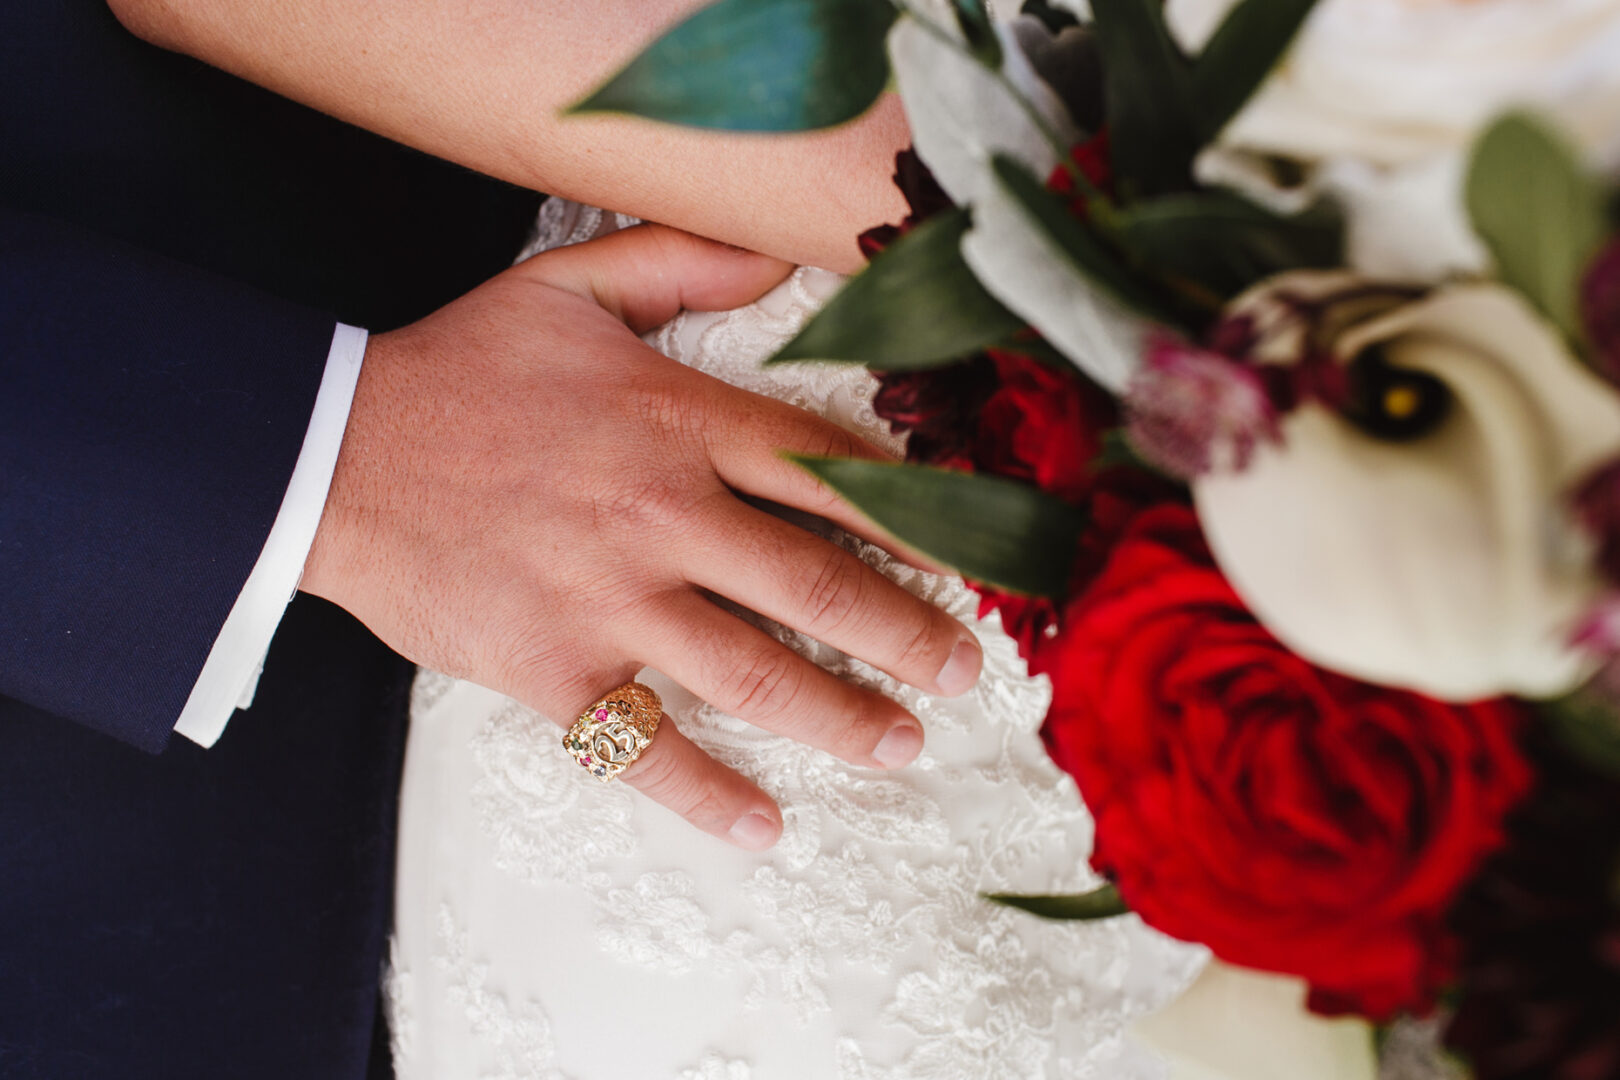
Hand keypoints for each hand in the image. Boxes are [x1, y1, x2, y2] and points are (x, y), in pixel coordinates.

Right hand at [301, 225, 982, 849]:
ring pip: (760, 674)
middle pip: (822, 585)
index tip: (964, 560)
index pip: (832, 475)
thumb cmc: (457, 371)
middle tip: (965, 669)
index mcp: (680, 421)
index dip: (914, 522)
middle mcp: (664, 514)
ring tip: (904, 744)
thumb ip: (679, 260)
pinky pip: (648, 746)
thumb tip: (773, 250)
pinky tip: (766, 827)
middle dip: (910, 634)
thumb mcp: (570, 287)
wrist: (332, 454)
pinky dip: (710, 795)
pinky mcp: (556, 671)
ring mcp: (612, 601)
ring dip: (845, 717)